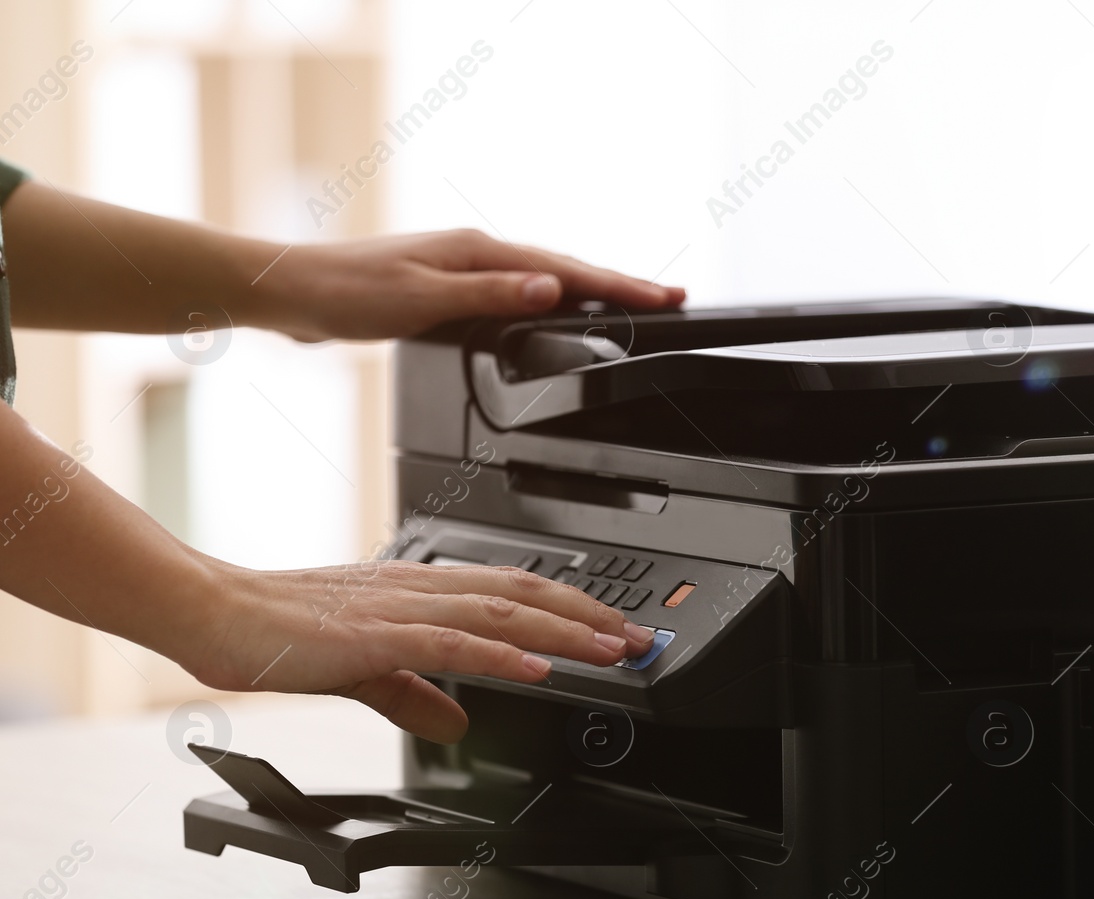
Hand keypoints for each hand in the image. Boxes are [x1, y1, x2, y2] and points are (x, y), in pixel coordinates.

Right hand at [185, 559, 656, 743]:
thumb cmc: (276, 632)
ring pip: (499, 613)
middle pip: (521, 595)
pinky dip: (500, 656)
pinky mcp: (373, 636)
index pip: (510, 593)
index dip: (567, 608)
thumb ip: (413, 691)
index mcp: (417, 593)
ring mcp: (398, 608)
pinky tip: (538, 669)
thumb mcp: (364, 668)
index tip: (613, 630)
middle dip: (587, 615)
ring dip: (563, 631)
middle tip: (639, 638)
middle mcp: (418, 590)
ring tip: (611, 649)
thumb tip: (459, 716)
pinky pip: (448, 643)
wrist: (210, 613)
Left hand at [255, 228, 686, 342]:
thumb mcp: (424, 301)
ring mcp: (463, 269)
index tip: (667, 298)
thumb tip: (550, 291)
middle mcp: (475, 254)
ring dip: (589, 293)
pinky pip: (516, 294)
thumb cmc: (344, 294)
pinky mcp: (447, 289)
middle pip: (566, 270)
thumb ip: (491, 297)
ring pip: (543, 281)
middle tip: (670, 299)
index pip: (567, 271)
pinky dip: (549, 302)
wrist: (288, 291)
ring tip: (632, 306)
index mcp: (479, 252)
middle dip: (620, 286)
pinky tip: (554, 316)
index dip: (621, 286)